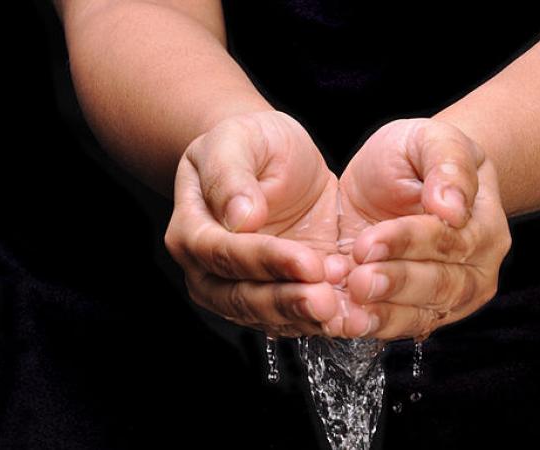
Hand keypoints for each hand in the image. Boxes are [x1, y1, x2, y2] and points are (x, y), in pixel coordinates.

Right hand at [164, 111, 346, 336]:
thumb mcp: (238, 140)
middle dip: (285, 301)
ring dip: (304, 316)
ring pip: (265, 316)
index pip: (222, 254)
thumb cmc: (252, 143)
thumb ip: (230, 176)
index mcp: (191, 229)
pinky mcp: (276, 295)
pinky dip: (319, 321)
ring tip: (341, 309)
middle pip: (239, 297)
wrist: (277, 160)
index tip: (305, 261)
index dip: (264, 260)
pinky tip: (348, 315)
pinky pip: (292, 319)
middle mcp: (208, 269)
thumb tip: (240, 216)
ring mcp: (240, 288)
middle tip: (325, 300)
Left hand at [336, 119, 511, 339]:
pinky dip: (371, 327)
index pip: (448, 239)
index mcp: (482, 224)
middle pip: (439, 284)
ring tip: (347, 315)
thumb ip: (447, 163)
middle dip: (395, 284)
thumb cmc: (417, 157)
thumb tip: (453, 206)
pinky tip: (344, 323)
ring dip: (382, 315)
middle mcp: (475, 267)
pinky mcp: (420, 313)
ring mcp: (451, 296)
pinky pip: (399, 326)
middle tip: (357, 281)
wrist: (399, 180)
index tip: (368, 242)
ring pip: (421, 314)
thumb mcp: (430, 139)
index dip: (408, 242)